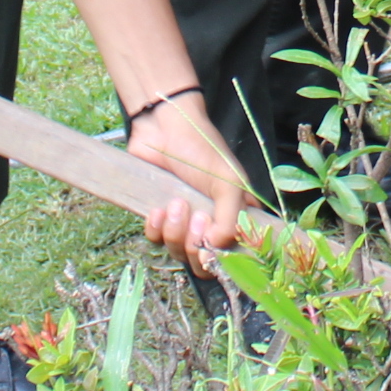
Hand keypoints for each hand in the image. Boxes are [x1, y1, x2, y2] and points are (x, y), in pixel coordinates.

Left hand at [127, 95, 247, 269]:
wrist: (164, 129)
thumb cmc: (203, 150)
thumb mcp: (228, 183)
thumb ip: (229, 220)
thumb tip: (215, 249)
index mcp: (234, 218)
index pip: (234, 256)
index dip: (223, 257)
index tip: (214, 244)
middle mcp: (210, 225)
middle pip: (203, 262)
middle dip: (195, 245)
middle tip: (196, 218)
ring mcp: (183, 223)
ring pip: (178, 252)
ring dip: (176, 232)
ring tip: (176, 203)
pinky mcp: (159, 218)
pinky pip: (155, 240)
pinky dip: (156, 228)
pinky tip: (158, 209)